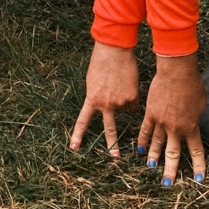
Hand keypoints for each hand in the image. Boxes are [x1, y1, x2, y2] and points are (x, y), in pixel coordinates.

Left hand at [70, 42, 138, 157]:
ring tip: (121, 86)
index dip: (78, 135)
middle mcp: (106, 104)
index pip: (83, 121)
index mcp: (92, 99)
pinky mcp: (132, 97)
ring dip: (124, 103)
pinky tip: (129, 86)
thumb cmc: (100, 63)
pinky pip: (134, 104)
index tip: (74, 148)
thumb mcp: (93, 82)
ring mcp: (120, 102)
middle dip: (112, 145)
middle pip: (110, 129)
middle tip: (115, 158)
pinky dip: (132, 98)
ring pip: (124, 111)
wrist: (114, 50)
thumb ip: (97, 96)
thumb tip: (105, 106)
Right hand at [137, 54, 206, 186]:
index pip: (196, 151)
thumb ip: (195, 117)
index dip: (198, 166)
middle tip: (167, 183)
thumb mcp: (201, 104)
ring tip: (152, 168)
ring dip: (155, 157)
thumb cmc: (193, 85)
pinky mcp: (151, 114)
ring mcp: (161, 122)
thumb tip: (192, 123)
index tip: (198, 178)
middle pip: (173, 154)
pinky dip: (143, 141)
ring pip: (157, 144)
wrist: (177, 72)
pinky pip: (145, 130)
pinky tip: (141, 149)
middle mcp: (176, 129)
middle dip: (171, 170)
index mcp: (191, 127)